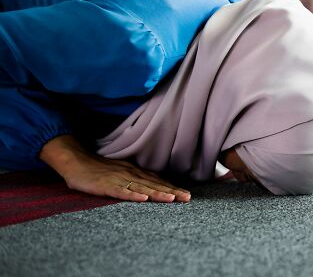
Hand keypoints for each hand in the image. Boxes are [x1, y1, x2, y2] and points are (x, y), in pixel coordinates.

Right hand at [39, 135, 190, 202]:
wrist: (77, 161)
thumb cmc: (100, 169)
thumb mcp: (123, 172)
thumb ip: (137, 178)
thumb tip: (154, 186)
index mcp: (136, 172)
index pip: (158, 181)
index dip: (173, 188)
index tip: (187, 195)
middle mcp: (131, 174)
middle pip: (154, 185)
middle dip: (172, 192)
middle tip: (187, 198)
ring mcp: (118, 179)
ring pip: (142, 187)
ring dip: (157, 193)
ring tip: (172, 199)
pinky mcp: (105, 186)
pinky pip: (121, 191)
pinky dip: (132, 195)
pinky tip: (142, 199)